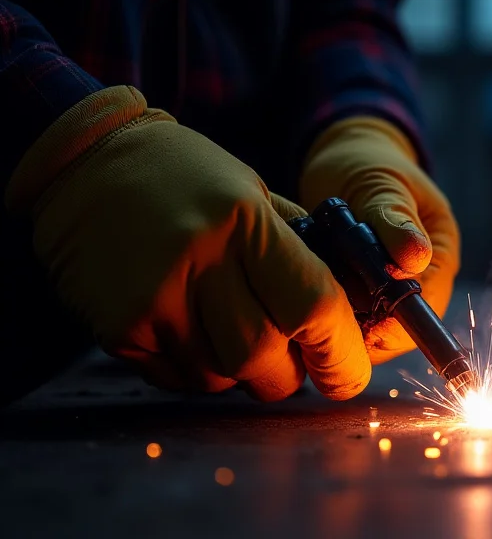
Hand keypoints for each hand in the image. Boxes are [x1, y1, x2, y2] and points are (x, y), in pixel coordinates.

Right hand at [5, 86, 371, 400]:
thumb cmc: (186, 178)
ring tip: (234, 333)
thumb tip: (353, 314)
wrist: (85, 165)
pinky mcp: (117, 327)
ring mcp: (152, 298)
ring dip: (242, 373)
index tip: (348, 374)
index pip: (313, 306)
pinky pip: (178, 379)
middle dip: (287, 373)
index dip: (341, 354)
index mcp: (245, 221)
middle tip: (289, 359)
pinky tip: (194, 332)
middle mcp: (198, 260)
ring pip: (221, 378)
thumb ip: (301, 251)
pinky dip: (200, 370)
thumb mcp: (255, 194)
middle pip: (264, 358)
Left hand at [299, 117, 460, 363]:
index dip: (389, 321)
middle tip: (321, 302)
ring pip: (373, 332)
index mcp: (441, 255)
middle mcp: (424, 280)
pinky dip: (331, 312)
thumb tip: (415, 256)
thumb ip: (395, 218)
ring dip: (343, 322)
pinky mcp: (366, 294)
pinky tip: (308, 295)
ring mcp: (395, 290)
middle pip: (399, 331)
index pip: (425, 310)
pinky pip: (352, 321)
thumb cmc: (368, 165)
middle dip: (361, 327)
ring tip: (312, 295)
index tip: (349, 311)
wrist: (346, 158)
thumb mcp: (381, 184)